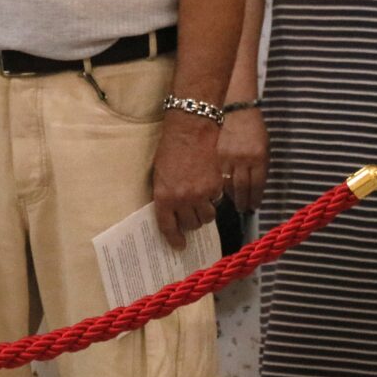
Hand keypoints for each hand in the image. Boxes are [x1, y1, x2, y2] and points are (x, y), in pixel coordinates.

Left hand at [151, 112, 221, 248]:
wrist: (191, 131)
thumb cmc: (170, 149)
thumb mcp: (159, 175)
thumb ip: (166, 195)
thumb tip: (172, 213)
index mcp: (164, 197)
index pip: (168, 227)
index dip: (174, 239)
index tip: (180, 245)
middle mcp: (182, 199)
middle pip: (191, 224)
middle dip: (191, 222)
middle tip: (191, 214)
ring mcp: (200, 194)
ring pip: (206, 218)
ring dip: (204, 213)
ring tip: (202, 203)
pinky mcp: (215, 186)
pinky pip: (216, 202)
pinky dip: (213, 198)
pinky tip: (209, 186)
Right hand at [217, 106, 267, 213]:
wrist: (237, 109)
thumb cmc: (253, 129)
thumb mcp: (264, 147)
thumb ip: (260, 167)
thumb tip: (256, 189)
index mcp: (259, 157)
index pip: (257, 185)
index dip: (255, 198)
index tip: (254, 206)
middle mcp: (242, 158)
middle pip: (242, 188)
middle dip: (243, 202)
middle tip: (243, 209)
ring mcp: (227, 157)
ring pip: (227, 184)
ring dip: (231, 196)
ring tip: (234, 202)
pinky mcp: (214, 154)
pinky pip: (217, 175)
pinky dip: (220, 185)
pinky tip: (221, 190)